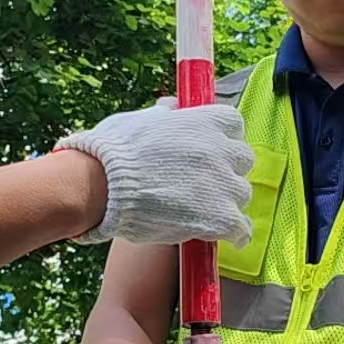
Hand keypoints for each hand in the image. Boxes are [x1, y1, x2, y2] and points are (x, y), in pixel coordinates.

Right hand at [58, 103, 252, 245]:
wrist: (102, 186)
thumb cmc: (113, 151)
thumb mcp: (139, 120)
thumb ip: (163, 114)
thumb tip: (170, 107)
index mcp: (205, 122)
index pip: (233, 124)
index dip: (222, 138)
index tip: (211, 148)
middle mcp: (220, 150)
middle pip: (242, 160)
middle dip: (226, 169)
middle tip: (205, 181)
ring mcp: (222, 185)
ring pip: (240, 194)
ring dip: (226, 201)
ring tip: (205, 210)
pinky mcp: (219, 218)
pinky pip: (241, 229)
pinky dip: (235, 234)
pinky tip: (227, 236)